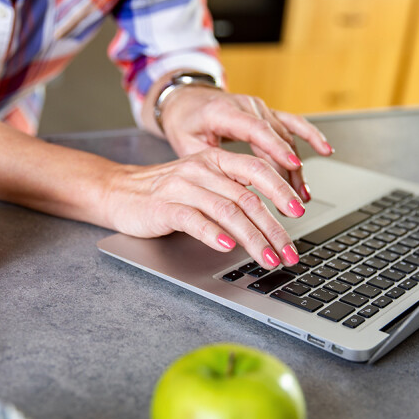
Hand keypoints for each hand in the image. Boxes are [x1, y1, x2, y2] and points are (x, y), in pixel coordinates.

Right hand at [101, 147, 305, 268]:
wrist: (118, 191)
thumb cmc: (165, 192)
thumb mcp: (203, 183)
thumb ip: (233, 193)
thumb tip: (272, 217)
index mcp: (216, 160)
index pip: (257, 169)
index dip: (281, 190)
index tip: (300, 211)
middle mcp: (202, 169)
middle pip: (248, 198)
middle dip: (274, 229)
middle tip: (289, 252)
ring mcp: (183, 187)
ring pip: (228, 212)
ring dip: (253, 238)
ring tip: (268, 258)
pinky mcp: (165, 207)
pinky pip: (194, 220)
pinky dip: (214, 234)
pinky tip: (228, 247)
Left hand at [158, 87, 333, 202]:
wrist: (186, 99)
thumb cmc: (185, 123)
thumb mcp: (186, 144)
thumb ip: (208, 163)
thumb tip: (231, 190)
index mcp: (223, 112)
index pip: (256, 130)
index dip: (276, 148)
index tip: (293, 165)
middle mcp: (246, 106)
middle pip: (275, 139)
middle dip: (289, 171)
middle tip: (295, 200)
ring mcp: (259, 108)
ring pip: (286, 137)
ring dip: (297, 168)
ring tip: (303, 195)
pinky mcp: (267, 113)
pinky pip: (293, 122)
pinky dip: (310, 135)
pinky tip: (325, 150)